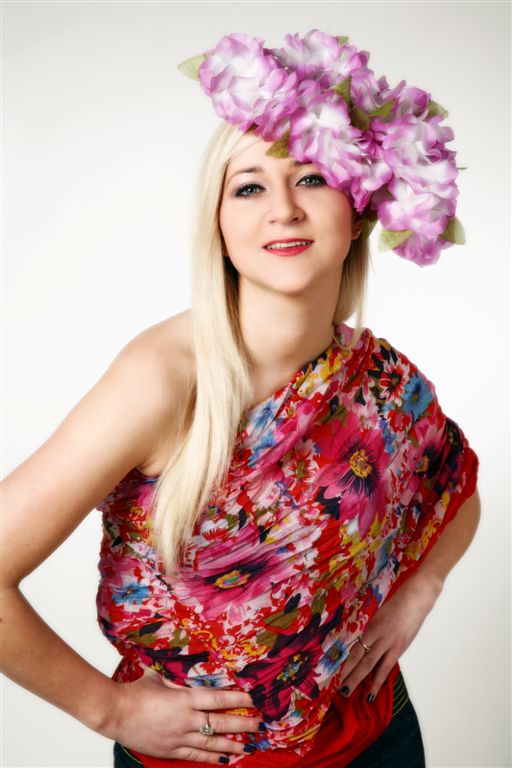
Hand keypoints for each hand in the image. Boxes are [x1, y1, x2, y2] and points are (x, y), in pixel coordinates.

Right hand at [103, 667, 261, 762]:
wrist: (115, 712)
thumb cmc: (137, 691)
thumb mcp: (161, 677)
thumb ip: (178, 678)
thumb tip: (188, 665)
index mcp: (185, 698)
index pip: (218, 699)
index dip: (238, 700)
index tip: (253, 700)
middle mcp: (185, 719)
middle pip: (219, 723)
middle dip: (242, 724)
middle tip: (259, 725)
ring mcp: (178, 737)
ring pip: (211, 743)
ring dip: (231, 744)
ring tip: (248, 746)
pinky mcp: (170, 750)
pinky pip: (195, 755)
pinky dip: (211, 758)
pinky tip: (224, 759)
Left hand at [339, 573, 442, 701]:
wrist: (415, 601)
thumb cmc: (394, 605)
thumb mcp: (377, 616)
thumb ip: (370, 632)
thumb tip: (361, 646)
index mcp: (372, 628)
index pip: (357, 650)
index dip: (348, 664)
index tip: (338, 675)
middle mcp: (382, 639)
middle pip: (365, 662)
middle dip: (353, 677)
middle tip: (343, 691)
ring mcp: (393, 645)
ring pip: (378, 667)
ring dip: (369, 683)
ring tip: (362, 696)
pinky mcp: (402, 649)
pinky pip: (389, 666)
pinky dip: (382, 678)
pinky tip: (377, 687)